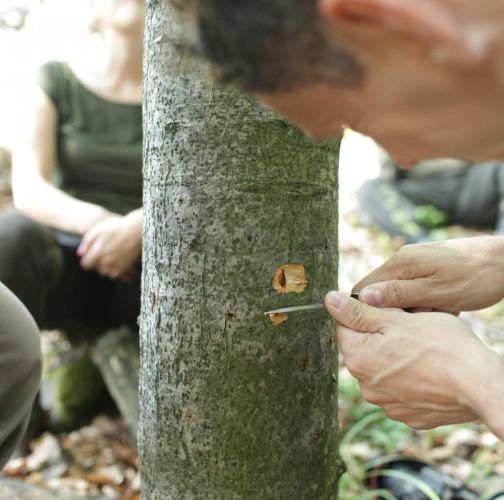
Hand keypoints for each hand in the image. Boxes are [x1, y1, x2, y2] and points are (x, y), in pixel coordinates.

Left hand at [78, 214, 141, 280]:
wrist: (137, 229)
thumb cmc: (118, 227)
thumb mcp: (98, 229)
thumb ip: (87, 242)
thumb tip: (80, 253)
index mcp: (98, 252)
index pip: (86, 265)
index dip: (87, 260)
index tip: (90, 256)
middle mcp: (107, 261)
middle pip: (97, 269)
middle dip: (98, 263)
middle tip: (103, 253)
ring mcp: (117, 265)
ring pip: (107, 273)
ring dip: (107, 268)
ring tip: (111, 258)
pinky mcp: (127, 266)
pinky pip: (119, 274)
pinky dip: (117, 271)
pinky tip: (119, 263)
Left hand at [325, 291, 503, 435]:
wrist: (479, 385)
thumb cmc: (440, 346)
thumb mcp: (396, 319)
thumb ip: (357, 312)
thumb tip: (329, 300)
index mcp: (357, 358)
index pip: (344, 326)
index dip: (365, 312)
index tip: (387, 309)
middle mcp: (365, 385)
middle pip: (364, 347)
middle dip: (380, 333)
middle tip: (409, 327)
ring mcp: (386, 403)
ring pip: (382, 367)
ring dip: (394, 355)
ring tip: (422, 348)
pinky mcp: (407, 413)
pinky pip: (400, 387)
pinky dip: (409, 376)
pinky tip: (428, 369)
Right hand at [353, 236, 503, 312]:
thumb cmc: (476, 278)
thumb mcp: (437, 291)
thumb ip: (399, 293)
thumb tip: (363, 297)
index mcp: (400, 263)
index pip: (363, 287)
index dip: (366, 309)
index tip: (384, 325)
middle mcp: (403, 260)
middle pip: (382, 293)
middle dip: (398, 311)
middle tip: (425, 316)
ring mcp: (416, 264)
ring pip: (401, 295)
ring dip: (416, 309)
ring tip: (441, 310)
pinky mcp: (428, 269)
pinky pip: (417, 292)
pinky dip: (428, 303)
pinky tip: (447, 305)